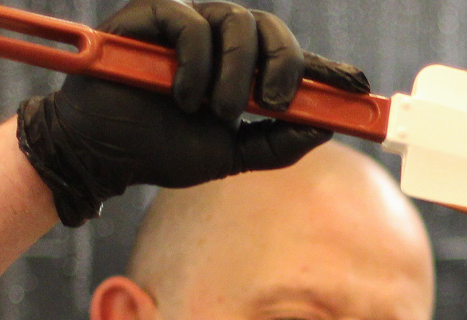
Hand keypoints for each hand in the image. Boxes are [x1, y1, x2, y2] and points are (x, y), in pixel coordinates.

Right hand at [17, 0, 369, 225]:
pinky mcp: (153, 16)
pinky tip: (183, 97)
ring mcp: (187, 25)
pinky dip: (196, 64)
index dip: (326, 68)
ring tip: (213, 111)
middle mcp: (220, 41)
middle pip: (270, 29)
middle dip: (281, 66)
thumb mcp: (232, 157)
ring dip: (233, 74)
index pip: (291, 58)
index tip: (359, 85)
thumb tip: (324, 129)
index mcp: (242, 72)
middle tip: (272, 101)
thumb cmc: (164, 151)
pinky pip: (191, 23)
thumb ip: (277, 145)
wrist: (107, 154)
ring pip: (235, 22)